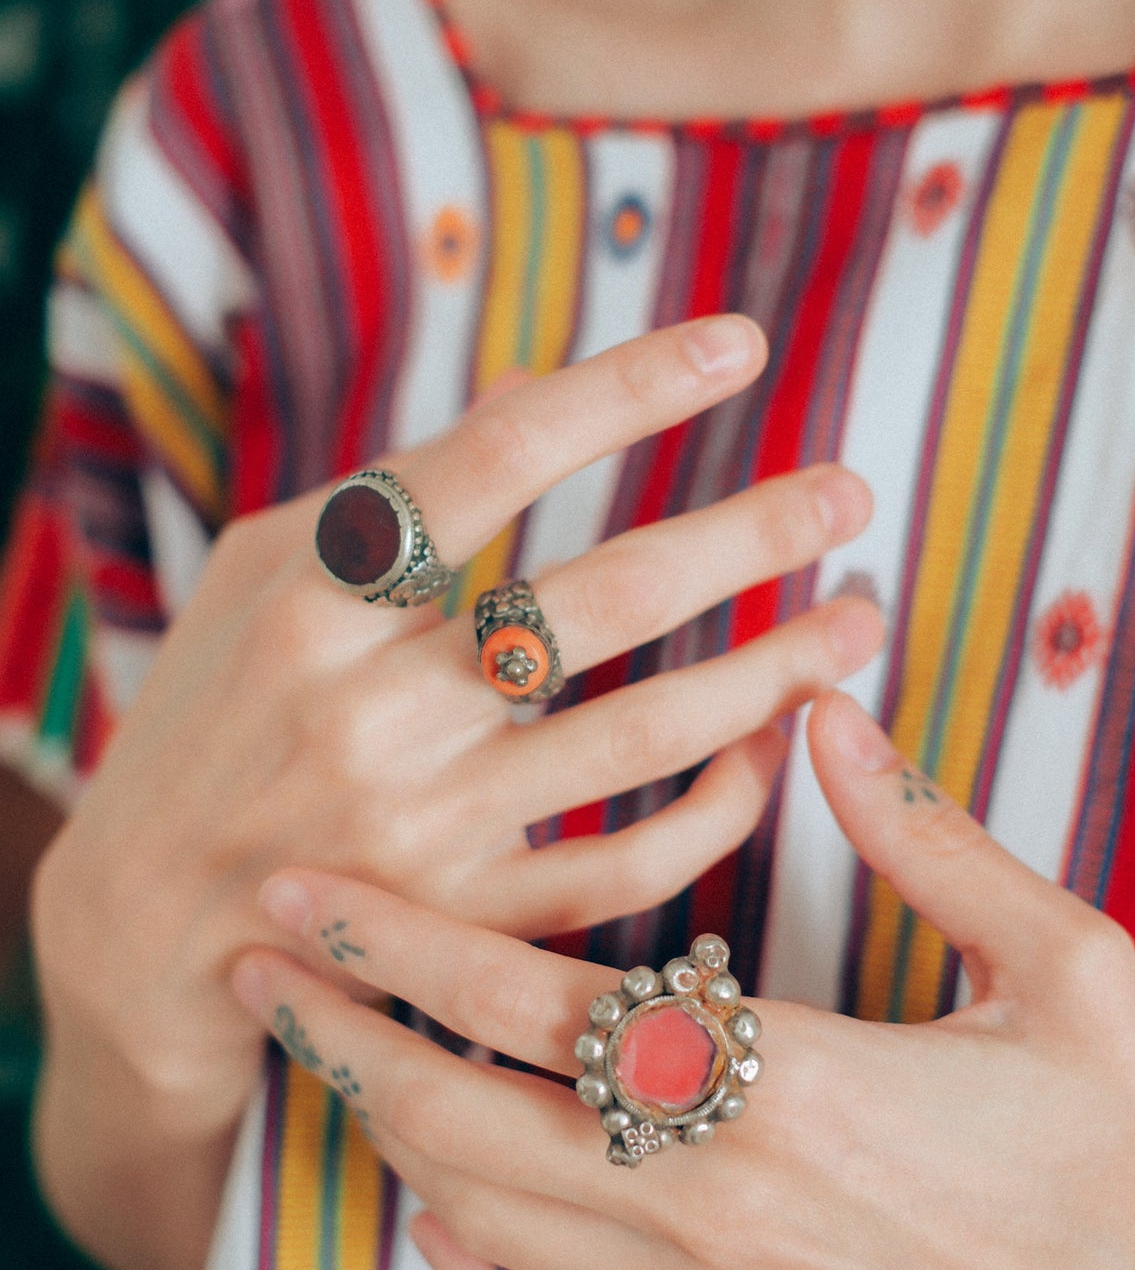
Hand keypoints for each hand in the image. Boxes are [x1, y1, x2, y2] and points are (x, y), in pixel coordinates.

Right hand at [32, 316, 879, 1141]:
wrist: (140, 926)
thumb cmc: (207, 714)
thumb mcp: (257, 575)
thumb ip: (390, 492)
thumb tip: (539, 387)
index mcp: (306, 598)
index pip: (488, 461)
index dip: (623, 390)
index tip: (736, 343)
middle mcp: (365, 710)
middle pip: (597, 600)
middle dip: (747, 534)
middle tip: (851, 492)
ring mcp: (420, 831)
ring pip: (644, 738)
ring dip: (774, 672)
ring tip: (859, 618)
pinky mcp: (464, 926)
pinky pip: (630, 866)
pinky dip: (720, 806)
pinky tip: (771, 748)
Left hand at [232, 691, 1134, 1269]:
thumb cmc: (1133, 1154)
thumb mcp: (1063, 965)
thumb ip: (927, 837)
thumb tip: (831, 718)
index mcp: (787, 1084)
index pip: (531, 1001)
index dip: (398, 938)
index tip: (303, 888)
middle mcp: (715, 1203)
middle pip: (458, 1114)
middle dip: (340, 1029)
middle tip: (255, 960)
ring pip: (482, 1220)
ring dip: (386, 1129)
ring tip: (328, 1052)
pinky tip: (439, 1219)